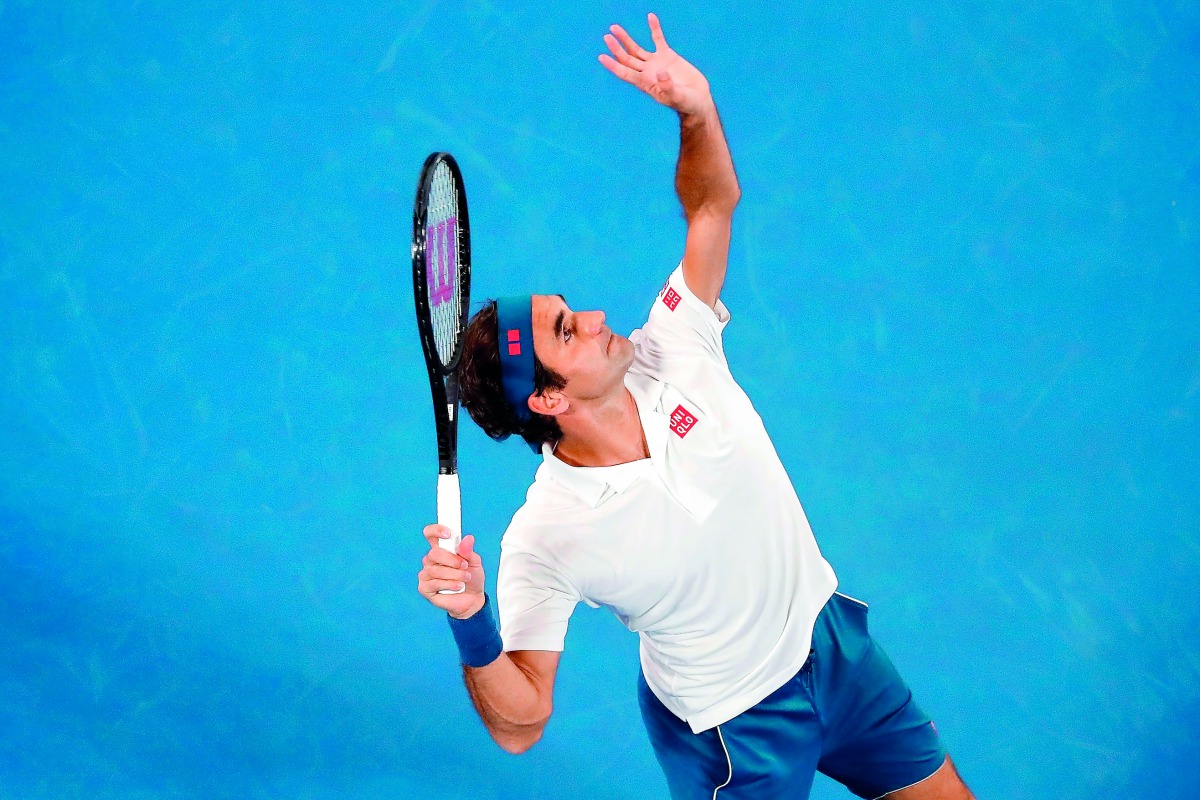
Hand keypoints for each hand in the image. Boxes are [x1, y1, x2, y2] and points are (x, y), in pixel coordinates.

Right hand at [418, 524, 485, 618]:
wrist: (472, 599)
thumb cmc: (472, 579)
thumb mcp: (475, 562)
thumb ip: (468, 551)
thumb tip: (467, 538)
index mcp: (442, 549)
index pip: (431, 534)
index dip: (436, 530)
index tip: (448, 534)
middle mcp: (431, 560)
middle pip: (434, 553)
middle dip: (452, 560)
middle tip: (464, 566)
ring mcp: (426, 574)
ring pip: (435, 570)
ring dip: (454, 575)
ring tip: (465, 578)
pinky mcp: (424, 588)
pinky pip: (434, 583)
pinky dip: (449, 585)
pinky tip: (457, 586)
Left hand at [598, 13, 712, 116]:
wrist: (697, 99)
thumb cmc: (685, 103)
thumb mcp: (677, 97)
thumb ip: (668, 86)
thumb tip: (660, 72)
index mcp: (645, 83)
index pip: (625, 73)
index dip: (613, 65)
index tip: (602, 57)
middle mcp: (647, 72)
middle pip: (627, 58)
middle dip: (616, 48)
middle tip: (607, 37)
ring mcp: (656, 63)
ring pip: (636, 49)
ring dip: (625, 39)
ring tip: (614, 28)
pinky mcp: (667, 55)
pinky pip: (658, 39)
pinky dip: (654, 28)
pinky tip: (650, 16)